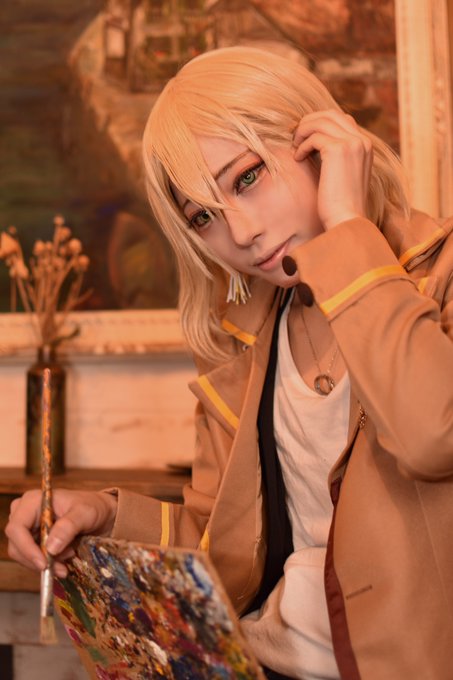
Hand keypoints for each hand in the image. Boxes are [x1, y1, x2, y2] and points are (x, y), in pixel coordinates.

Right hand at [5, 489, 117, 577]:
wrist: (101, 513)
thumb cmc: (93, 506)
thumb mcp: (85, 513)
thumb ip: (68, 527)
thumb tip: (51, 548)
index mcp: (33, 501)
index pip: (16, 528)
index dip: (26, 548)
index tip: (44, 563)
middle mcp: (25, 514)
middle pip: (17, 545)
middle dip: (38, 559)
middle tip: (62, 565)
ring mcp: (28, 528)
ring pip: (24, 555)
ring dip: (46, 563)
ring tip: (70, 555)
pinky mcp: (34, 541)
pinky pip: (33, 559)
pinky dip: (48, 564)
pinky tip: (65, 560)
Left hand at [292, 109, 372, 230]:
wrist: (347, 220)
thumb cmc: (341, 205)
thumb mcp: (344, 176)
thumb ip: (338, 158)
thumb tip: (318, 144)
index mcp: (365, 146)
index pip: (342, 120)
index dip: (320, 124)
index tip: (306, 138)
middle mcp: (362, 141)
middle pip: (331, 115)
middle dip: (310, 122)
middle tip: (296, 138)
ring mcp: (352, 143)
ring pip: (321, 121)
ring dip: (303, 132)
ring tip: (295, 147)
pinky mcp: (338, 149)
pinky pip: (314, 136)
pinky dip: (302, 145)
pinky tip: (298, 158)